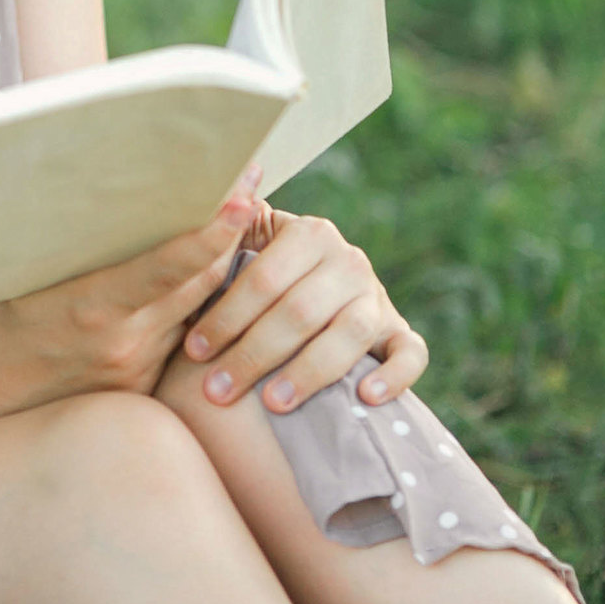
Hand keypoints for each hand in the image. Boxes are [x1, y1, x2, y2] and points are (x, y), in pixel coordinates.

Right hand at [0, 169, 261, 421]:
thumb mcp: (19, 268)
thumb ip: (75, 240)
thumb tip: (112, 188)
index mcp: (91, 307)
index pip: (170, 266)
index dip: (213, 232)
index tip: (245, 197)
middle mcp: (124, 343)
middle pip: (200, 280)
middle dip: (226, 232)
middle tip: (247, 182)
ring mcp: (135, 370)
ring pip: (194, 306)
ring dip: (211, 265)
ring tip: (229, 215)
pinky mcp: (139, 387)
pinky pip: (175, 333)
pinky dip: (184, 301)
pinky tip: (189, 271)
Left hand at [179, 207, 427, 413]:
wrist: (310, 287)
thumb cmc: (257, 273)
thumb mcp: (241, 245)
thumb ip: (223, 231)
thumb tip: (222, 199)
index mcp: (309, 233)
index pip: (264, 279)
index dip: (226, 315)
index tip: (193, 350)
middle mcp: (349, 260)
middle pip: (300, 311)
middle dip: (253, 354)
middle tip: (217, 391)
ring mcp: (377, 296)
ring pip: (349, 335)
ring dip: (309, 372)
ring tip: (274, 404)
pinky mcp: (400, 331)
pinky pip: (411, 353)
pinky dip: (394, 376)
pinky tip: (366, 397)